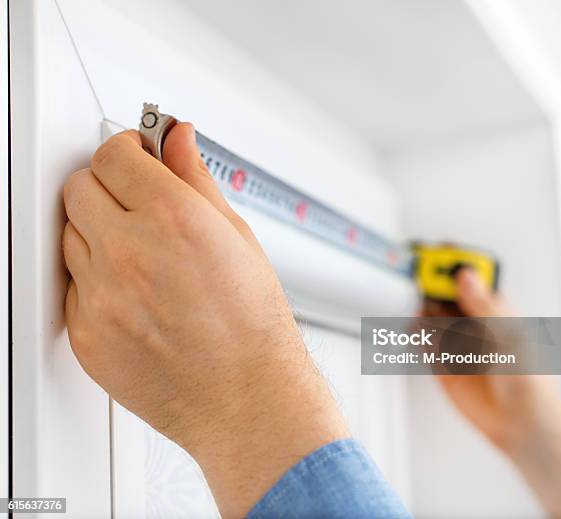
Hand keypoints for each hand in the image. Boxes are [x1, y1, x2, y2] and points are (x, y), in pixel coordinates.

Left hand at [63, 124, 347, 517]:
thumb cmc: (252, 324)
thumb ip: (197, 178)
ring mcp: (101, 296)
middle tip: (134, 202)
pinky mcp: (86, 334)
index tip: (135, 156)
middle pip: (79, 188)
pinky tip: (133, 292)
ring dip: (98, 232)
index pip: (113, 154)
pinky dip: (95, 279)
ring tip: (140, 255)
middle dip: (106, 186)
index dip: (126, 149)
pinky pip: (72, 285)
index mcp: (172, 218)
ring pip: (70, 234)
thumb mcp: (236, 236)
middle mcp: (129, 252)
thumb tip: (179, 139)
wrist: (245, 394)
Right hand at [423, 269, 560, 516]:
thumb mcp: (507, 335)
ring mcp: (456, 343)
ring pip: (429, 316)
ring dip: (419, 307)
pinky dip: (414, 335)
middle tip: (414, 276)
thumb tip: (466, 275)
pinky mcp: (442, 363)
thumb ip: (482, 305)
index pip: (468, 277)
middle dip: (428, 283)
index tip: (435, 251)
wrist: (519, 423)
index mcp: (492, 309)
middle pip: (444, 293)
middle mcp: (472, 323)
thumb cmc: (528, 380)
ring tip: (410, 301)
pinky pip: (422, 343)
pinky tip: (413, 330)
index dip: (452, 262)